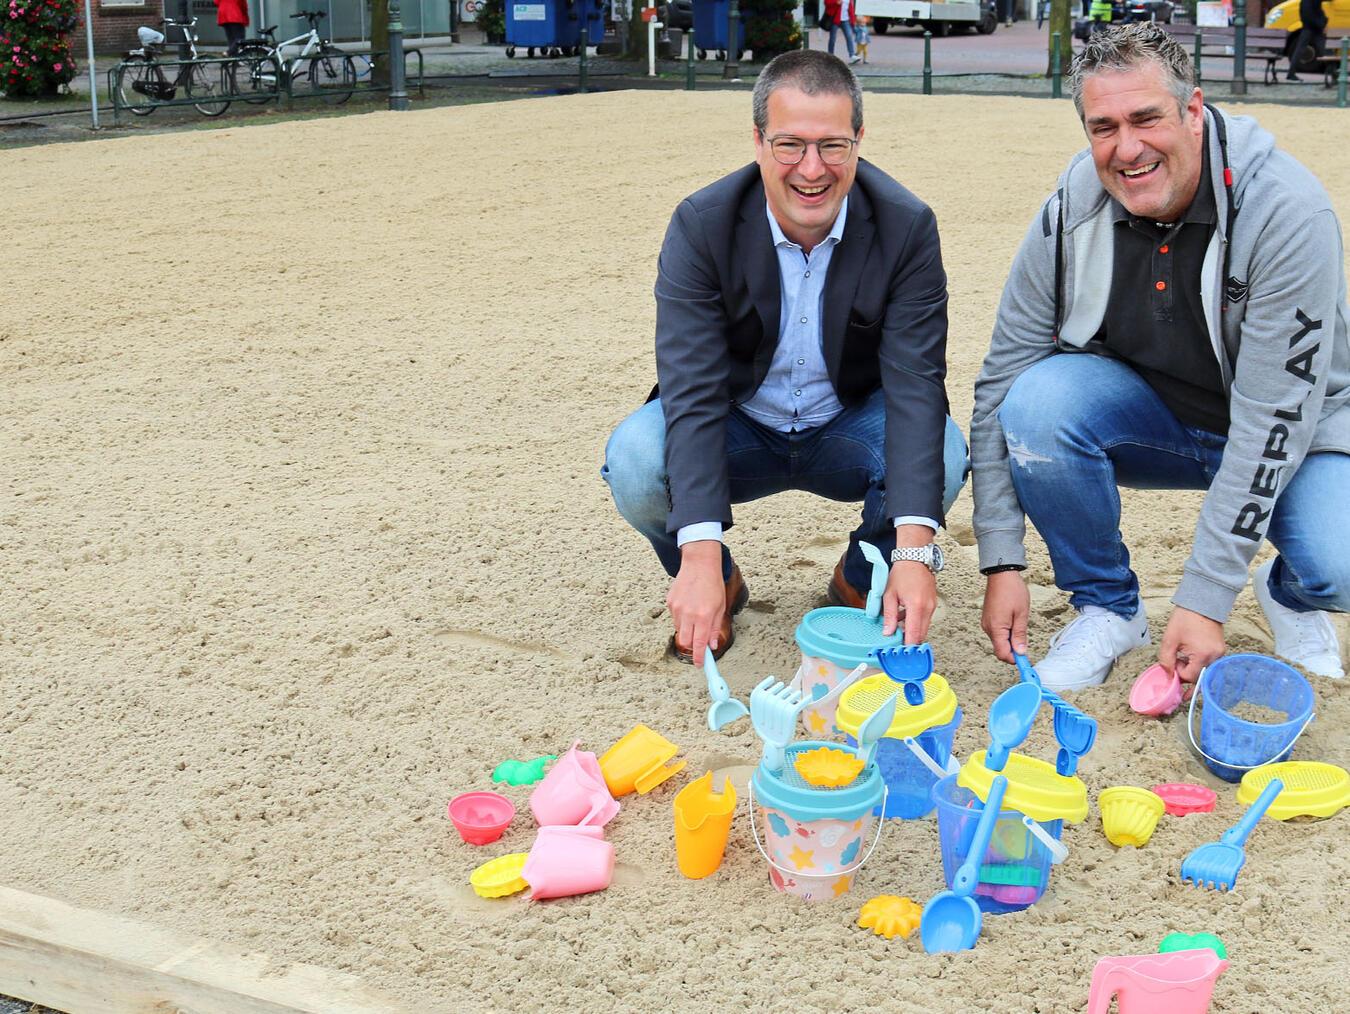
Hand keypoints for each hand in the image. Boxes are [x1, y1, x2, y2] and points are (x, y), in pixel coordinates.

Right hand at [667, 541, 724, 665]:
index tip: (700, 665)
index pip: (699, 644)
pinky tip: (689, 606)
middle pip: (685, 642)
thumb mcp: (720, 607)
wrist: (699, 564)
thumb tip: (712, 645)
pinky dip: (682, 618)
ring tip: (696, 616)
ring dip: (688, 630)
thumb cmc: (712, 584)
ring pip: (680, 630)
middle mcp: (688, 614)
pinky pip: (675, 618)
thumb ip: (715, 627)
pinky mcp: (670, 603)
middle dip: (692, 646)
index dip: (699, 657)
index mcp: (704, 616)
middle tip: (699, 641)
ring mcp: (677, 608)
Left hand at [883, 562, 936, 643]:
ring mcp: (932, 606)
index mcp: (916, 607)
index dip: (907, 646)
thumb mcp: (889, 595)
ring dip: (912, 631)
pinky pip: (925, 619)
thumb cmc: (902, 574)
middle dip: (910, 641)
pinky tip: (904, 617)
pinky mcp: (933, 604)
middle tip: (897, 643)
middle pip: (921, 634)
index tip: (900, 652)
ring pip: (923, 627)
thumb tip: (888, 632)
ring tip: (898, 627)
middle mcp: (927, 608)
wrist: (915, 559)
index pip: (914, 634)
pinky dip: (915, 622)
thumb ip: (889, 615)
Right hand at [981, 571, 1029, 663]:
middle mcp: (988, 628)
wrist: (1001, 574)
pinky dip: (1006, 633)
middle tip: (1026, 642)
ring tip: (1020, 625)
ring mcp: (986, 623)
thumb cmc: (1012, 591)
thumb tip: (1021, 652)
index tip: (1026, 659)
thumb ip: (1020, 635)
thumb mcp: (1021, 614)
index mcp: (996, 628)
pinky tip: (1014, 622)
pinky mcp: (988, 619)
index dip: (1015, 659)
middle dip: (1013, 650)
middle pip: (1000, 649)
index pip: (1003, 653)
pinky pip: (997, 632)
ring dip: (1010, 640)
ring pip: (999, 641)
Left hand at [1159, 606, 1224, 685]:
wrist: (1200, 604)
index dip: (1178, 672)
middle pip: (1199, 676)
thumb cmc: (1185, 619)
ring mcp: (1220, 654)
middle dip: (1186, 671)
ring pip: (1204, 670)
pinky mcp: (1221, 650)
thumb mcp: (1169, 640)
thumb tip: (1168, 675)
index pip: (1190, 677)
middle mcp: (1215, 657)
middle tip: (1178, 659)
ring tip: (1184, 653)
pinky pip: (1209, 662)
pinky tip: (1192, 652)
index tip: (1174, 660)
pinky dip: (1199, 661)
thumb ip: (1166, 660)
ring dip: (1192, 667)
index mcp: (1203, 655)